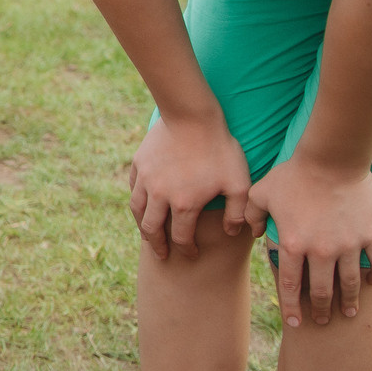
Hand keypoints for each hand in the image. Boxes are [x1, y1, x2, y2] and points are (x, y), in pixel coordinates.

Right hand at [126, 112, 252, 261]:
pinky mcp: (139, 163)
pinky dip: (137, 200)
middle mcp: (159, 196)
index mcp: (183, 204)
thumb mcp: (239, 182)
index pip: (181, 237)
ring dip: (141, 225)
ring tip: (147, 233)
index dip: (186, 249)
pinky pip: (133, 188)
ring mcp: (146, 179)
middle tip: (161, 254)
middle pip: (151, 229)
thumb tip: (231, 232)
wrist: (192, 115)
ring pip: (137, 210)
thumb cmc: (220, 149)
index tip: (191, 253)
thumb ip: (237, 211)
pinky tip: (143, 202)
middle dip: (157, 245)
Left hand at [247, 156, 371, 326]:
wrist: (332, 159)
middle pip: (322, 290)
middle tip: (321, 321)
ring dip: (349, 300)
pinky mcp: (370, 235)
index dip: (291, 307)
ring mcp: (348, 245)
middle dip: (321, 310)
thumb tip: (252, 233)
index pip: (290, 285)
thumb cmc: (293, 174)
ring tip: (349, 311)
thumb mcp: (261, 192)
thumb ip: (251, 214)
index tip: (294, 323)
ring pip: (350, 283)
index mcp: (293, 245)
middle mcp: (321, 251)